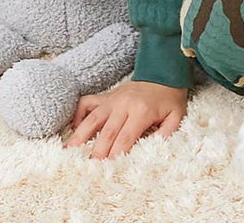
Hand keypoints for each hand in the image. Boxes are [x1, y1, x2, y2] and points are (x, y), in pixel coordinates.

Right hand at [63, 80, 188, 159]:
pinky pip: (86, 103)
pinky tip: (75, 129)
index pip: (125, 138)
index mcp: (142, 111)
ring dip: (79, 137)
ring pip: (91, 119)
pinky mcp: (106, 96)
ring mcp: (112, 99)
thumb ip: (166, 135)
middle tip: (87, 171)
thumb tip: (152, 152)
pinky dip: (78, 115)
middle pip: (106, 133)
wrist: (163, 72)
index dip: (116, 155)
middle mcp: (123, 104)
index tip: (108, 171)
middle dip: (97, 153)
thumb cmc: (169, 98)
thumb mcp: (175, 117)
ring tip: (68, 154)